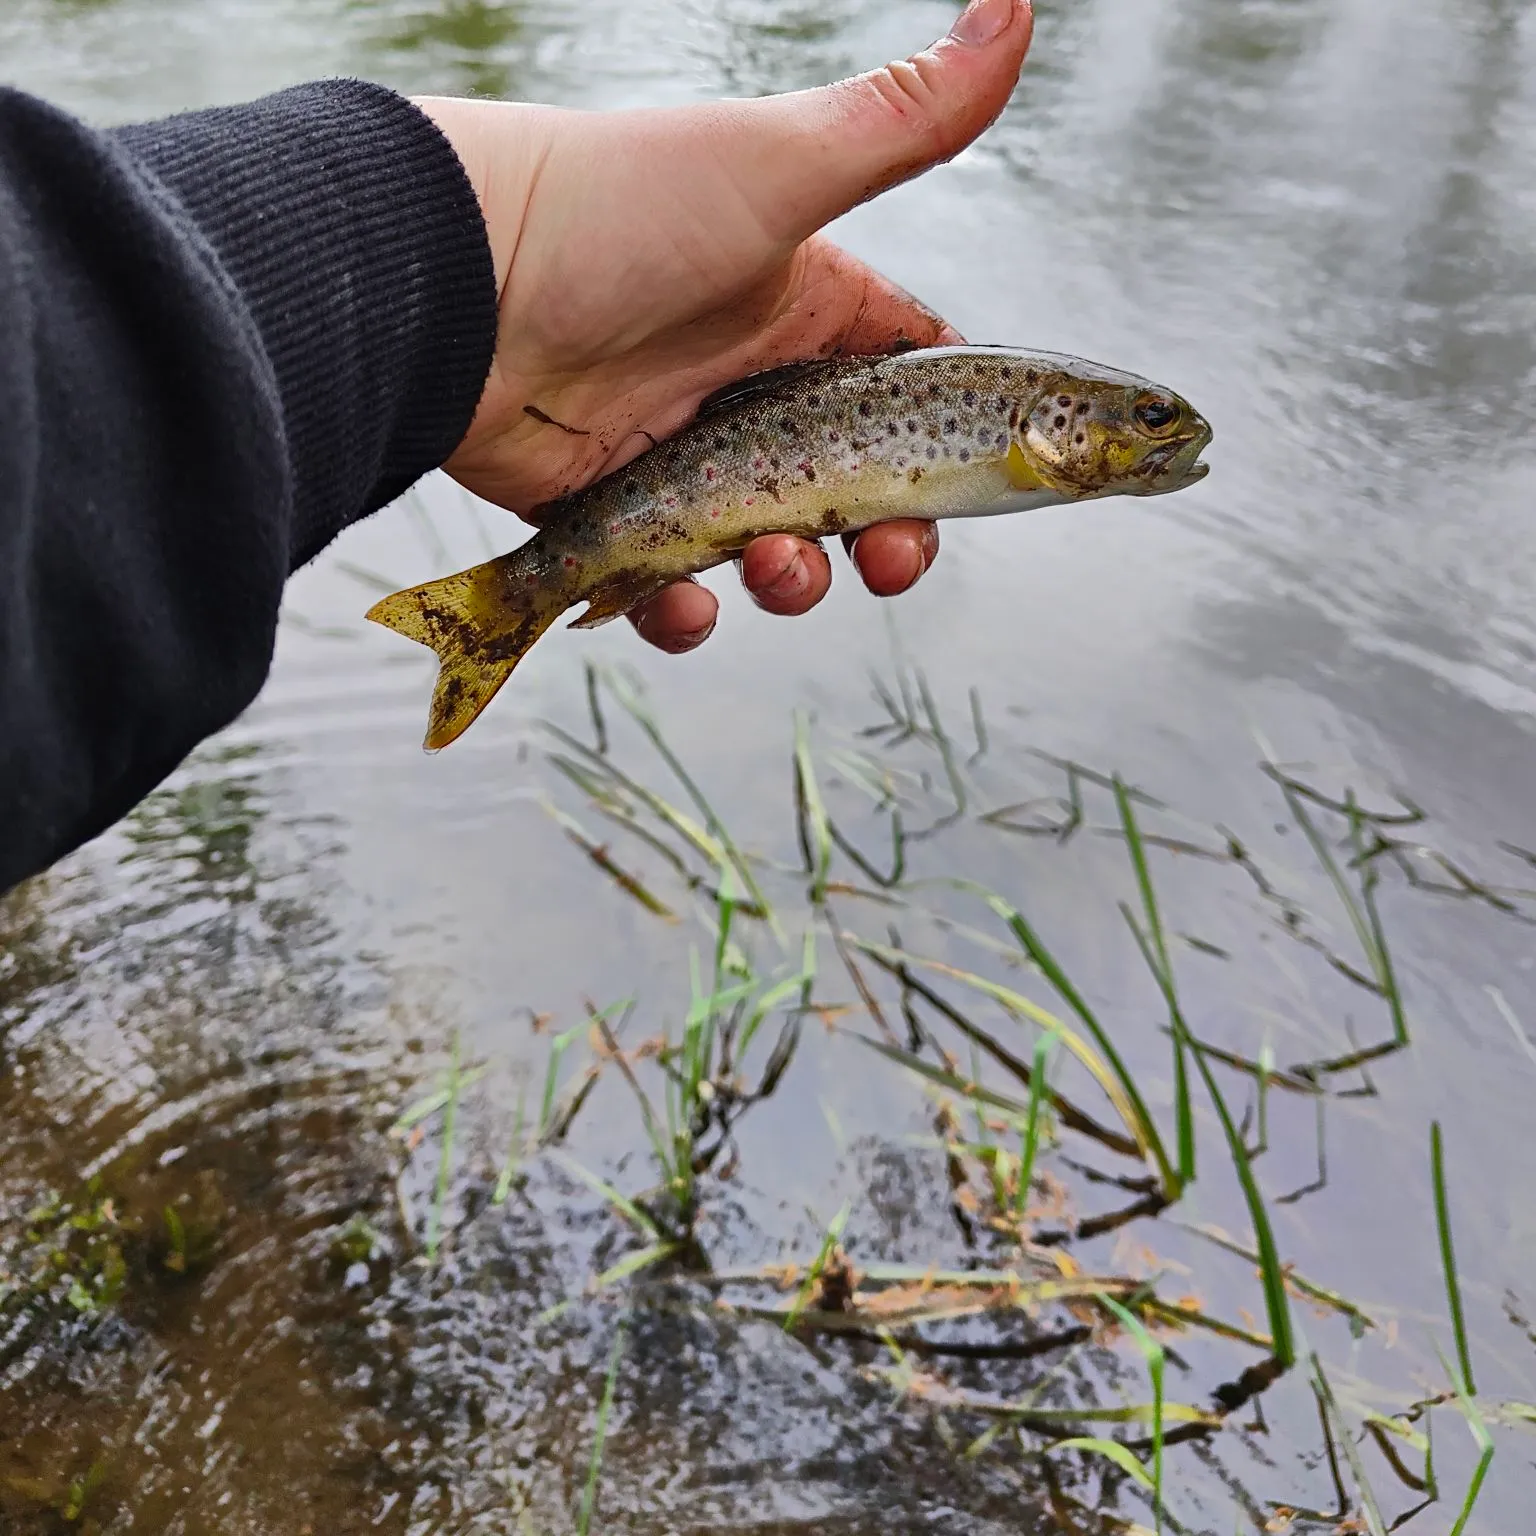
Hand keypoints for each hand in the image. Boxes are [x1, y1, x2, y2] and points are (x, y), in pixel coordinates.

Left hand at [415, 0, 1032, 652]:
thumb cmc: (614, 210)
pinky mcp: (612, 509)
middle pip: (849, 485)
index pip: (903, 380)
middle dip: (882, 535)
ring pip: (769, 544)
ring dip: (793, 578)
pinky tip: (685, 604)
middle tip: (886, 559)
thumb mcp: (779, 167)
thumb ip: (906, 119)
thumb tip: (1019, 9)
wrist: (452, 286)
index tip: (969, 486)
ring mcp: (680, 449)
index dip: (944, 440)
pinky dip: (683, 609)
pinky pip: (667, 583)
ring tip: (773, 569)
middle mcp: (746, 381)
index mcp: (801, 304)